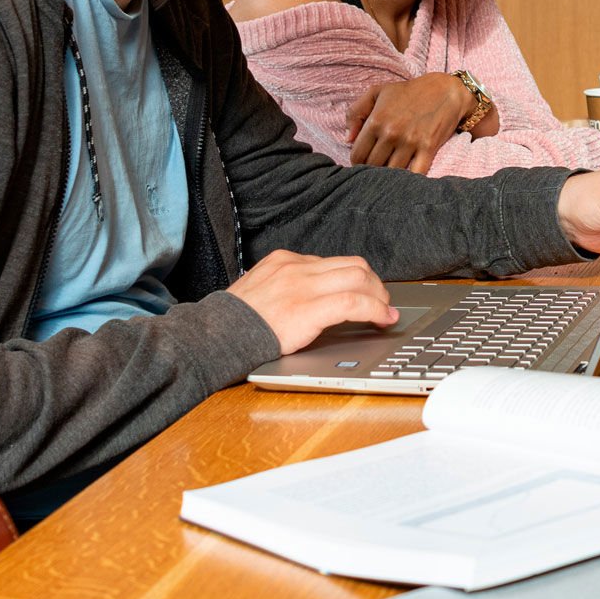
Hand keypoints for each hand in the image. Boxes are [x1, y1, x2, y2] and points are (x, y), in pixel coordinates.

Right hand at [224, 249, 398, 354]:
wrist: (213, 337)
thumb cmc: (235, 323)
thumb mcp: (260, 291)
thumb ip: (287, 286)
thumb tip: (318, 295)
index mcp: (284, 261)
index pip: (334, 262)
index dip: (357, 278)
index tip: (366, 292)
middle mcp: (296, 267)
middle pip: (354, 265)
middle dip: (375, 284)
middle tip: (382, 303)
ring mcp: (302, 286)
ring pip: (359, 278)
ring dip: (380, 296)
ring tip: (385, 312)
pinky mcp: (308, 308)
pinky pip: (353, 302)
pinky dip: (375, 310)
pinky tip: (382, 320)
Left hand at [344, 73, 473, 172]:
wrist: (445, 90)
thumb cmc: (409, 91)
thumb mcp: (377, 92)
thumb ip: (355, 113)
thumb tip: (348, 139)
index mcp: (376, 121)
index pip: (357, 155)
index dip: (358, 161)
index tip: (364, 160)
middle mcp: (391, 133)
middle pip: (373, 166)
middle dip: (373, 169)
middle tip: (378, 166)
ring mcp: (410, 142)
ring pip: (391, 173)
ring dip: (389, 175)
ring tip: (390, 171)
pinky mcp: (428, 148)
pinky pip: (415, 173)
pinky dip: (409, 179)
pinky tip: (406, 177)